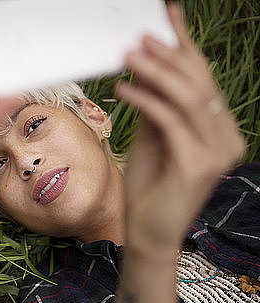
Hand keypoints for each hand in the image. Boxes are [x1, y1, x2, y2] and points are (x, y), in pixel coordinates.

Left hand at [116, 3, 244, 253]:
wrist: (146, 233)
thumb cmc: (148, 186)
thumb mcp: (151, 136)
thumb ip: (154, 103)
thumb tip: (143, 62)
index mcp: (219, 129)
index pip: (203, 79)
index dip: (186, 44)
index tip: (168, 14)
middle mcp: (226, 138)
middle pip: (199, 83)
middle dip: (169, 55)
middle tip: (139, 36)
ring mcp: (218, 152)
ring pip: (188, 98)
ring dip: (155, 72)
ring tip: (128, 55)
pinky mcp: (199, 164)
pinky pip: (170, 121)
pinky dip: (145, 101)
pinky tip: (123, 90)